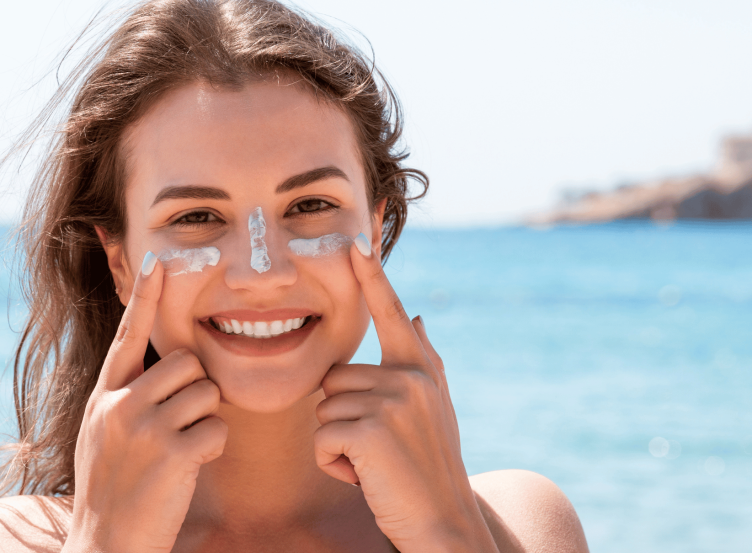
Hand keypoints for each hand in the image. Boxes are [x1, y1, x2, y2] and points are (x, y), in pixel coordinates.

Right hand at [65, 252, 227, 552]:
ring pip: (206, 393)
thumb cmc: (112, 489)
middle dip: (196, 389)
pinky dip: (212, 448)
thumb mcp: (102, 434)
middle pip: (185, 363)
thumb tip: (164, 370)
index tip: (160, 260)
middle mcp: (120, 404)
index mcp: (104, 396)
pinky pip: (216, 429)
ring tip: (181, 449)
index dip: (146, 296)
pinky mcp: (172, 454)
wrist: (105, 544)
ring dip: (205, 420)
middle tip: (182, 423)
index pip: (128, 335)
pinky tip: (190, 466)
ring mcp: (144, 429)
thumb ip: (125, 398)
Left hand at [313, 235, 497, 551]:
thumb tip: (419, 318)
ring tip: (375, 464)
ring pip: (324, 410)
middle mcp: (409, 377)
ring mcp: (392, 401)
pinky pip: (322, 438)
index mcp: (420, 369)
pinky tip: (365, 478)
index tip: (358, 240)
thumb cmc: (429, 468)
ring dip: (336, 445)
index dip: (373, 278)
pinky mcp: (371, 429)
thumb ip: (423, 361)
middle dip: (342, 419)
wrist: (442, 524)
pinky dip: (332, 465)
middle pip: (334, 378)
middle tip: (378, 449)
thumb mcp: (434, 410)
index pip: (392, 314)